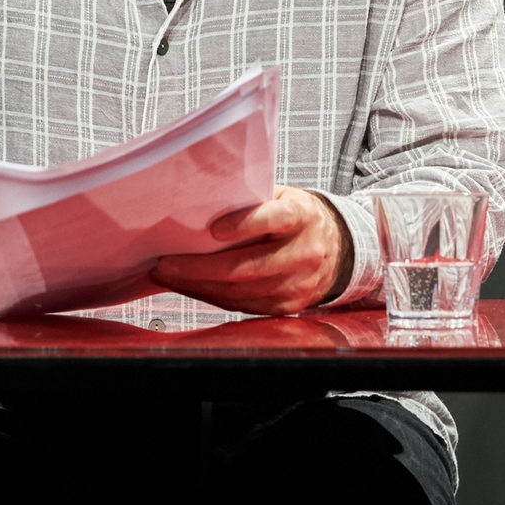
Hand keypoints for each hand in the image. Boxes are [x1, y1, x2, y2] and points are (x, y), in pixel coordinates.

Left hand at [152, 186, 351, 315]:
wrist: (338, 247)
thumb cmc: (297, 218)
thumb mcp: (283, 198)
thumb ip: (253, 201)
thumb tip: (200, 206)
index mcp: (304, 216)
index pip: (277, 218)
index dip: (246, 223)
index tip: (214, 229)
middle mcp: (305, 251)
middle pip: (249, 266)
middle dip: (200, 268)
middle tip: (166, 264)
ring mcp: (299, 282)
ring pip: (242, 291)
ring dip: (199, 286)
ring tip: (169, 276)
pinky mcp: (290, 305)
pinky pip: (244, 306)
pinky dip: (214, 297)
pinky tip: (194, 287)